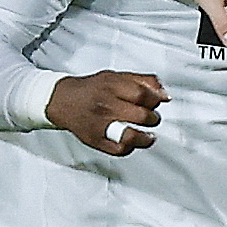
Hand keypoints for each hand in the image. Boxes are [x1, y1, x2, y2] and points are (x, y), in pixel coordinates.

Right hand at [48, 71, 167, 155]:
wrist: (62, 100)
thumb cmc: (91, 89)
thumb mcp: (115, 76)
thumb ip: (141, 81)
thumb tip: (164, 93)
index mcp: (111, 86)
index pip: (143, 95)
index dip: (156, 100)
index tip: (157, 102)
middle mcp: (105, 105)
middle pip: (141, 115)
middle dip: (152, 118)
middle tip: (151, 118)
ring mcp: (100, 124)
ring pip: (131, 136)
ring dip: (145, 137)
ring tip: (147, 134)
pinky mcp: (95, 140)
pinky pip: (119, 150)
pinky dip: (130, 148)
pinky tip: (132, 142)